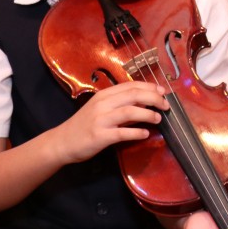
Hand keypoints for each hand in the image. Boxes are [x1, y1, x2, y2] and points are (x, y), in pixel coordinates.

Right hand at [50, 81, 166, 163]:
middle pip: (133, 95)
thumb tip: (146, 103)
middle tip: (166, 105)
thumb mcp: (100, 109)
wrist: (62, 142)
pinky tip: (145, 134)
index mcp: (104, 95)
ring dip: (148, 114)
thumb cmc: (84, 125)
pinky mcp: (100, 136)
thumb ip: (120, 104)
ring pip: (130, 112)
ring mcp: (100, 120)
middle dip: (154, 98)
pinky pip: (122, 133)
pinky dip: (137, 132)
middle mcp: (102, 104)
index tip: (163, 91)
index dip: (149, 87)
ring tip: (158, 119)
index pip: (131, 86)